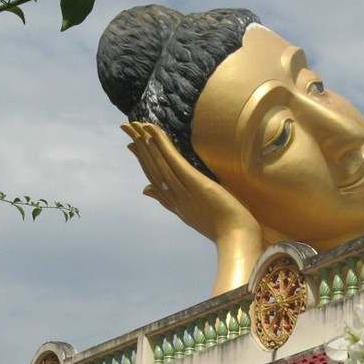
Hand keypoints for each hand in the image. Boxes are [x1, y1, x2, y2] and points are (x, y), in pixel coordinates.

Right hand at [123, 123, 262, 293]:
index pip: (155, 179)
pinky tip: (152, 132)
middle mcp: (175, 197)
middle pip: (152, 168)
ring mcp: (183, 190)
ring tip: (135, 126)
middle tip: (126, 128)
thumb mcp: (193, 215)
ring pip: (159, 163)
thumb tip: (147, 192)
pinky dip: (161, 146)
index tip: (132, 146)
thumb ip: (172, 203)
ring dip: (146, 142)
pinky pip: (174, 162)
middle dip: (139, 147)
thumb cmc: (224, 228)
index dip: (143, 160)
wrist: (236, 238)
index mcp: (177, 205)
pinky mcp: (194, 183)